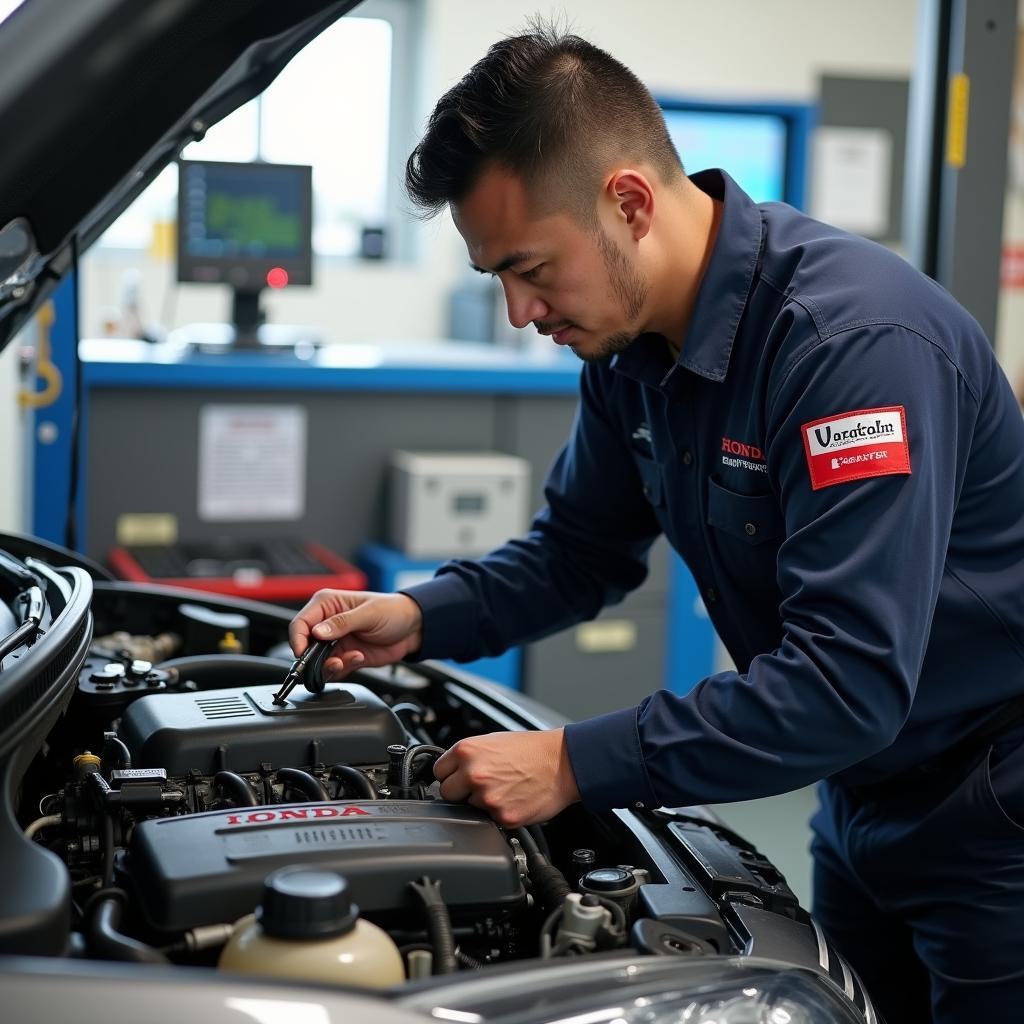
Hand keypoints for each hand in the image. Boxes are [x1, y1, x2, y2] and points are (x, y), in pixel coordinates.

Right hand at [288, 589, 423, 678]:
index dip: (298, 639)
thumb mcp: (369, 613)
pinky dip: (343, 669)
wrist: (413, 628)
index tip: (302, 652)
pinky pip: (334, 670)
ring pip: (317, 662)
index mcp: (327, 604)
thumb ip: (342, 623)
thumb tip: (317, 632)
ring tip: (345, 661)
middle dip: (313, 658)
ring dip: (329, 666)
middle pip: (305, 646)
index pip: (301, 623)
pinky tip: (358, 658)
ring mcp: (336, 642)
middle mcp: (327, 624)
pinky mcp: (345, 657)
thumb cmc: (393, 610)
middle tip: (329, 661)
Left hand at [433, 729, 580, 827]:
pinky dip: (499, 813)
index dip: (450, 774)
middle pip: (447, 793)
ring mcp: (487, 798)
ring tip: (504, 789)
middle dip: (461, 792)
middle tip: (482, 785)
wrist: (563, 763)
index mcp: (468, 751)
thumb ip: (468, 757)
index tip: (459, 776)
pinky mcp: (502, 817)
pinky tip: (513, 799)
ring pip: (469, 809)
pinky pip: (490, 820)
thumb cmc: (532, 750)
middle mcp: (474, 774)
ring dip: (481, 803)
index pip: (438, 771)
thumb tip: (451, 771)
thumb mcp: (493, 742)